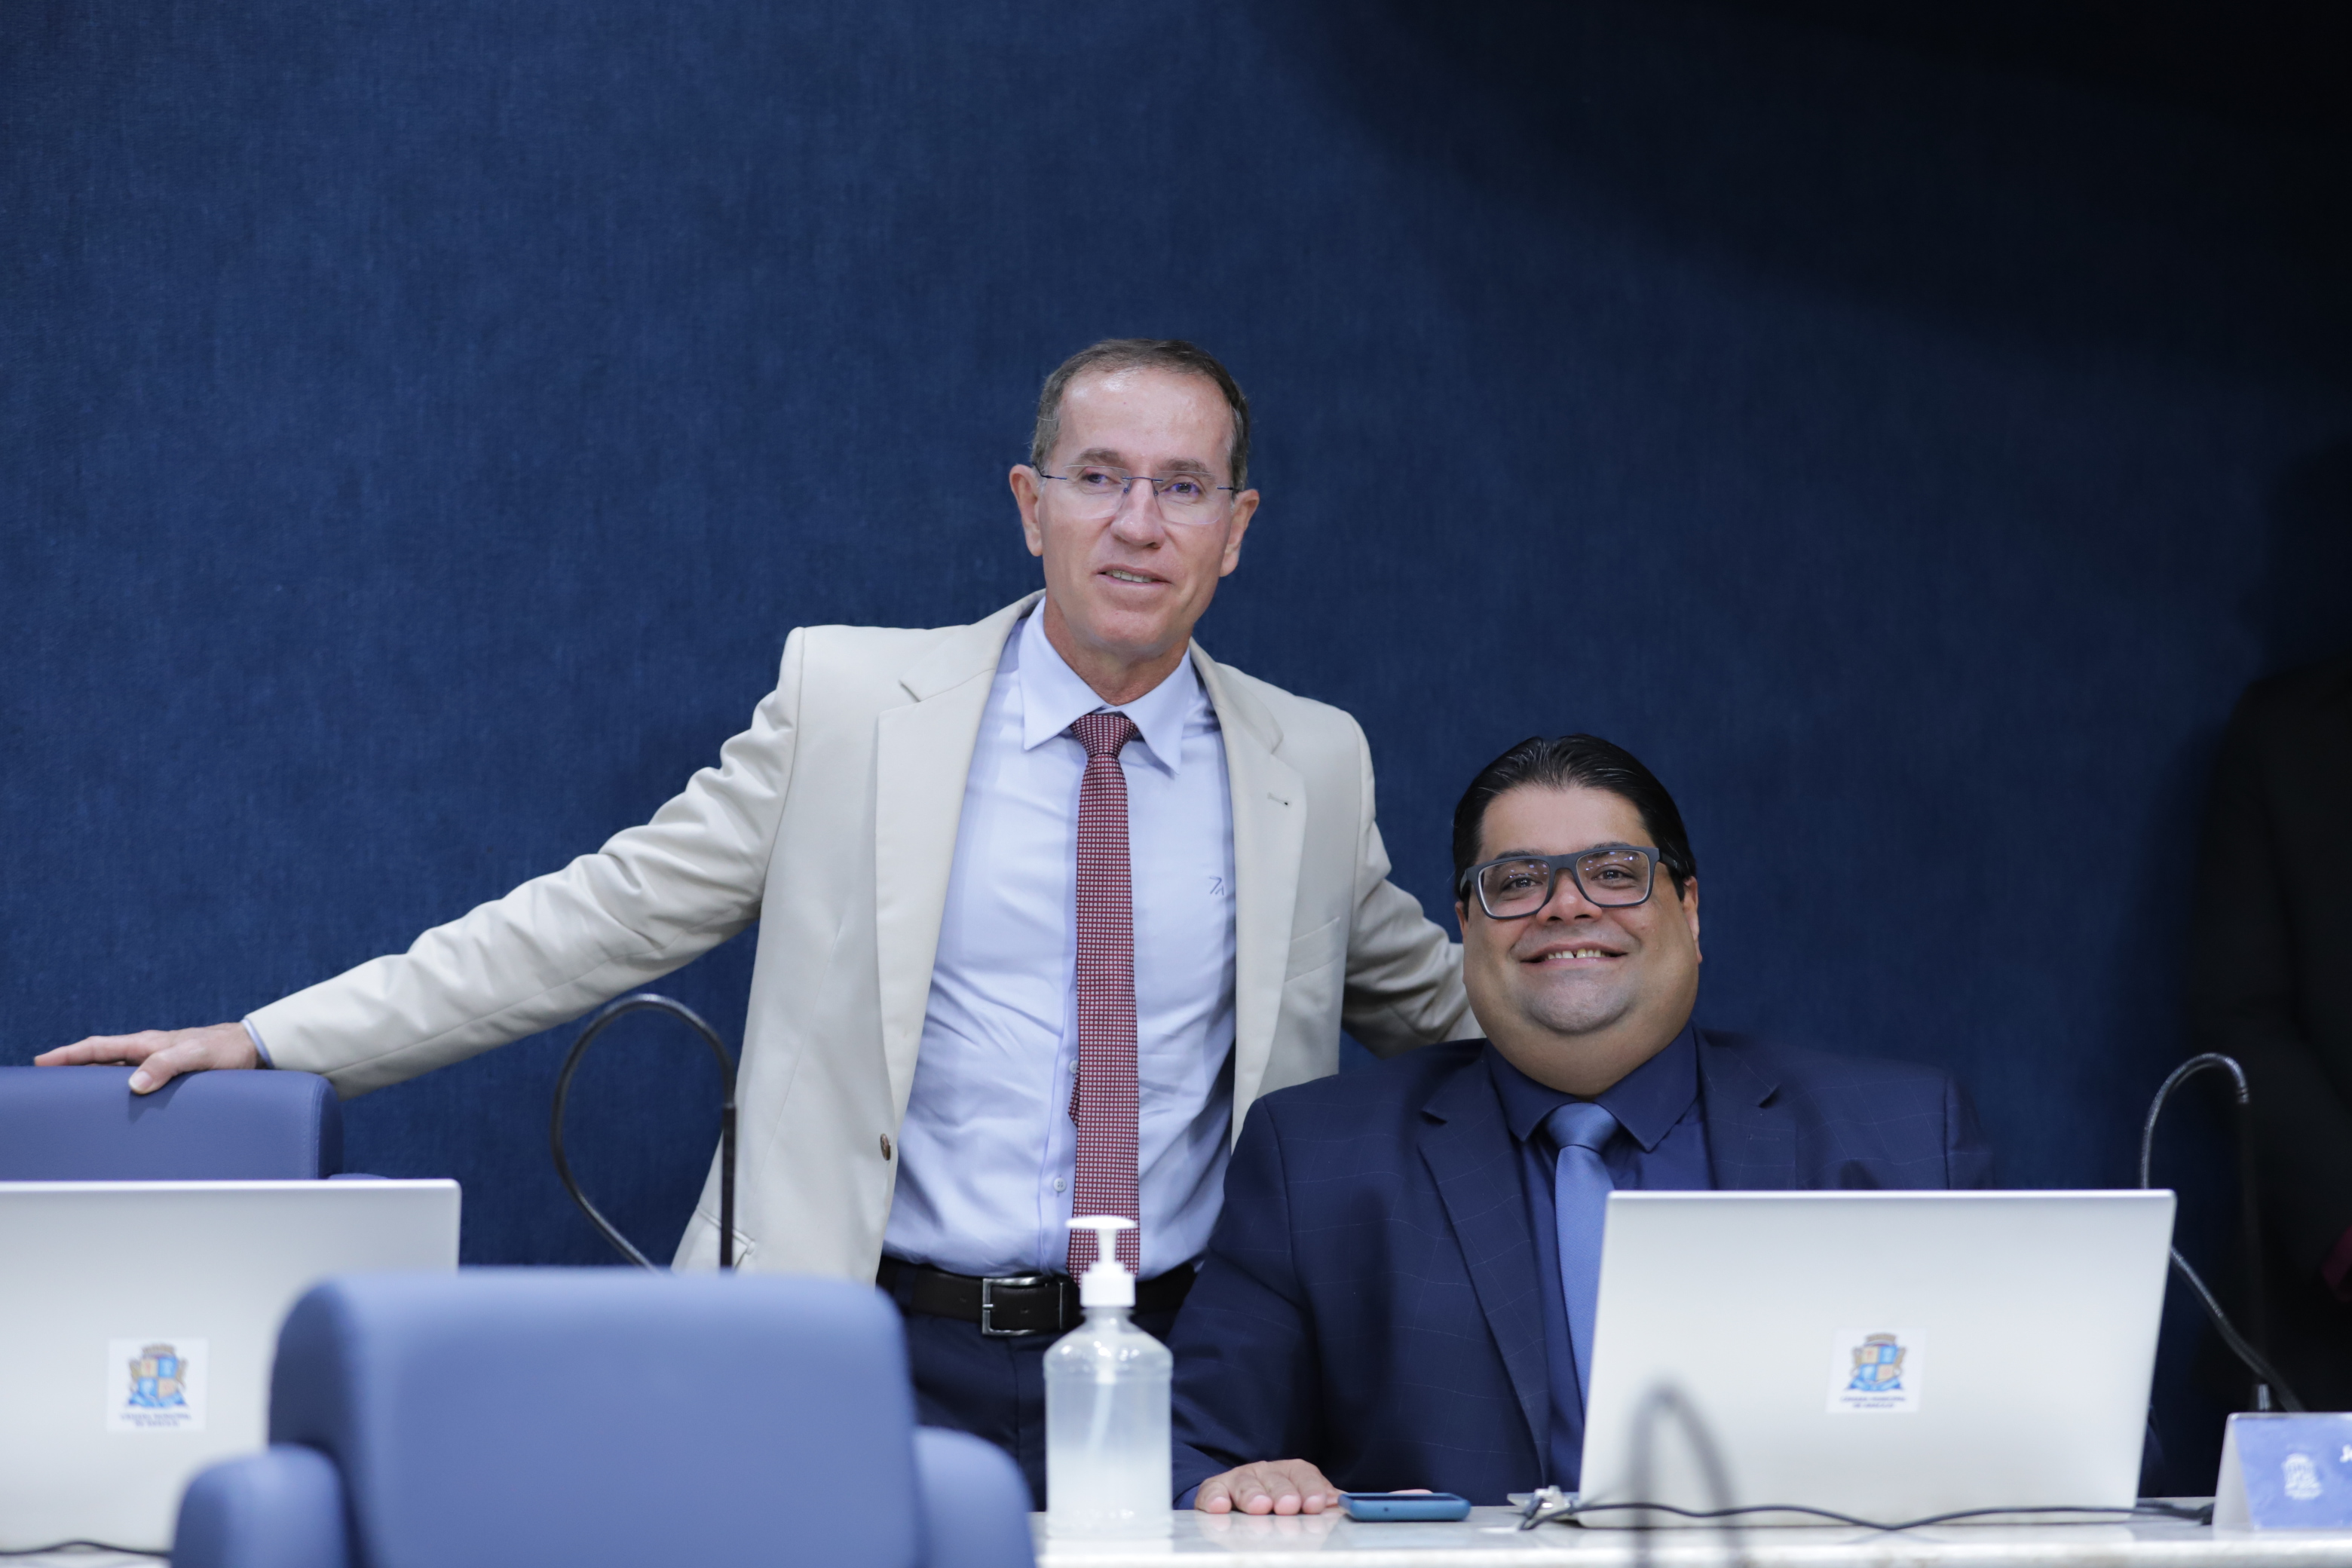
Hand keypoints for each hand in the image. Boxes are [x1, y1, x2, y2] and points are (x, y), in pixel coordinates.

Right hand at [35, 1023, 259, 1093]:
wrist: (254, 1050)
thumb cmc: (227, 1049)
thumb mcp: (198, 1056)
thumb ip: (168, 1064)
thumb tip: (134, 1084)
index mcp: (147, 1043)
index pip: (98, 1047)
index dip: (68, 1055)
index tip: (42, 1063)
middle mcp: (148, 1052)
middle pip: (100, 1062)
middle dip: (72, 1071)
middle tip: (48, 1087)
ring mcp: (157, 1064)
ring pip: (115, 1074)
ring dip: (95, 1084)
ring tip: (74, 1103)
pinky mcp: (170, 1077)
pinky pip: (136, 1085)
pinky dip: (120, 1094)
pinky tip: (117, 1109)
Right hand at [1194, 1459, 1340, 1514]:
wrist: (1239, 1505)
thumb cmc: (1278, 1505)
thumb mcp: (1303, 1502)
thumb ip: (1322, 1502)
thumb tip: (1342, 1504)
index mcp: (1290, 1473)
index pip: (1304, 1475)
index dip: (1311, 1488)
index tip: (1317, 1504)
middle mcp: (1265, 1472)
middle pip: (1275, 1478)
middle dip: (1283, 1492)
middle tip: (1288, 1506)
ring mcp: (1239, 1479)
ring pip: (1245, 1483)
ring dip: (1252, 1495)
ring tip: (1259, 1507)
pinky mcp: (1216, 1490)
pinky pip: (1213, 1491)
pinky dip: (1215, 1498)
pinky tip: (1220, 1507)